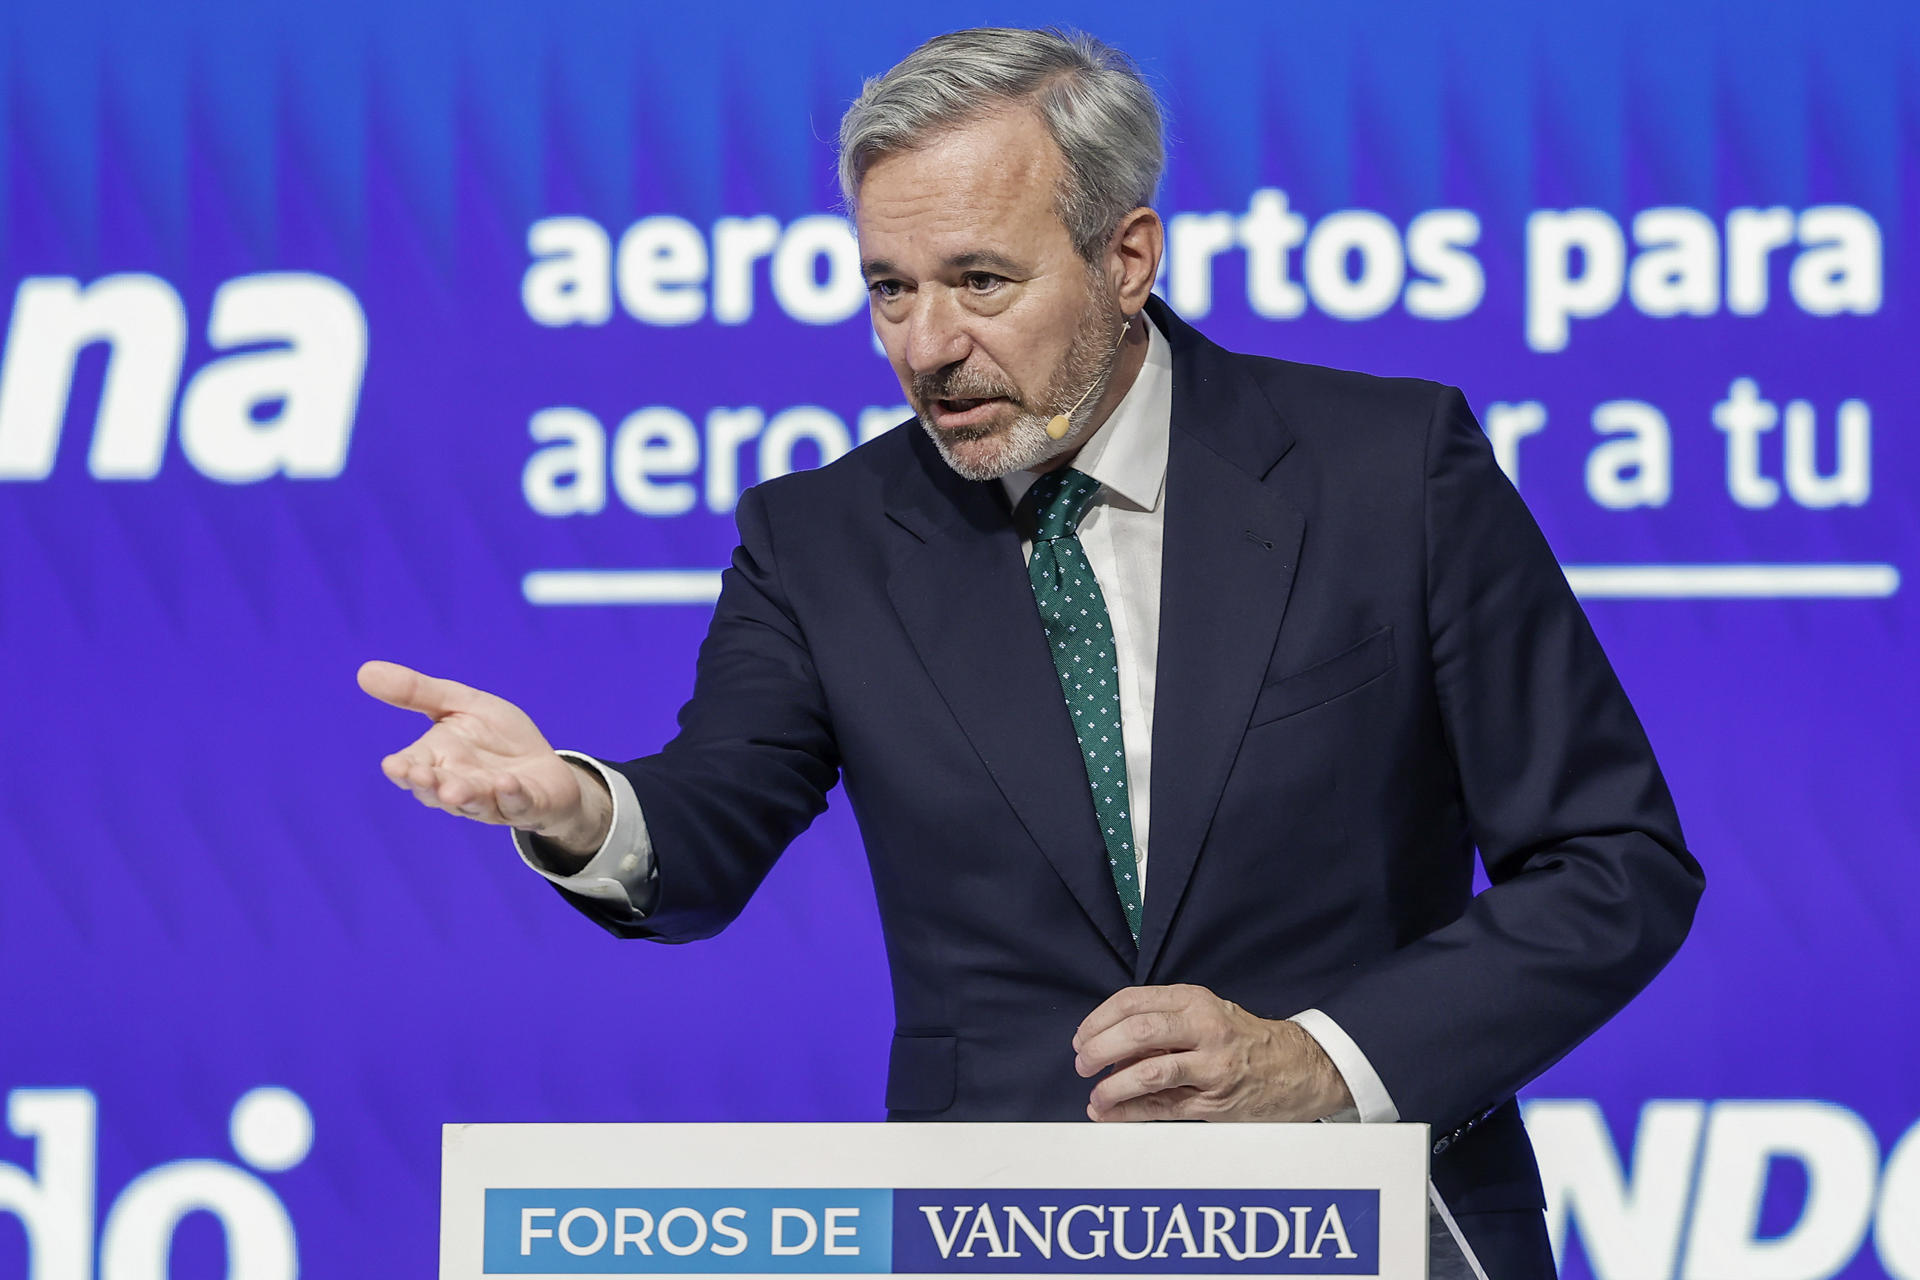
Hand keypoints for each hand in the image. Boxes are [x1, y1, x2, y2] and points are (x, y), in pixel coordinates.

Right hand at [357, 660, 612, 860]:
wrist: (544, 765)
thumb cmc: (496, 738)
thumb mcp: (461, 705)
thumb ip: (417, 693)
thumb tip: (364, 671)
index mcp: (437, 761)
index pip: (412, 768)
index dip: (404, 769)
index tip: (394, 765)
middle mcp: (459, 785)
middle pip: (437, 791)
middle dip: (429, 785)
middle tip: (420, 777)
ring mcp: (492, 799)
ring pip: (474, 803)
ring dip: (464, 797)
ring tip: (454, 791)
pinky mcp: (526, 804)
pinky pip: (517, 803)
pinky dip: (511, 795)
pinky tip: (506, 783)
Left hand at [1072, 984, 1352, 1121]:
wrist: (1301, 1068)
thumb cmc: (1243, 1040)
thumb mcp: (1205, 1015)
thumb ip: (1162, 1024)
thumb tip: (1108, 1045)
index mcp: (1195, 1000)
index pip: (1134, 1001)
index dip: (1099, 1019)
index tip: (1082, 1036)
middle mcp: (1204, 1027)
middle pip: (1139, 1031)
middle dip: (1100, 1048)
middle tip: (1082, 1063)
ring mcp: (1212, 1065)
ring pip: (1150, 1072)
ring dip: (1112, 1086)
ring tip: (1095, 1095)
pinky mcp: (1217, 1100)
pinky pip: (1164, 1107)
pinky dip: (1130, 1111)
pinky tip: (1110, 1113)